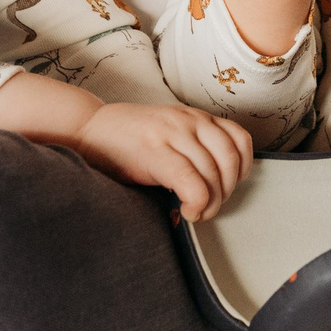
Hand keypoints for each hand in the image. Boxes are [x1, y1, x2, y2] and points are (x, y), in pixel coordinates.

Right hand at [71, 103, 254, 220]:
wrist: (88, 129)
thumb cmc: (127, 139)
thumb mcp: (169, 135)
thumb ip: (193, 151)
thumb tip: (215, 190)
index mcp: (195, 117)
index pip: (239, 140)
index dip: (241, 170)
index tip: (226, 188)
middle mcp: (189, 121)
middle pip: (229, 160)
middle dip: (225, 192)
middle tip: (208, 208)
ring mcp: (172, 133)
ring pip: (212, 173)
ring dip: (210, 202)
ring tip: (196, 212)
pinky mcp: (155, 151)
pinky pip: (190, 180)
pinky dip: (197, 201)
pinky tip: (186, 210)